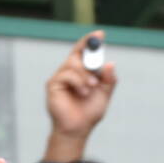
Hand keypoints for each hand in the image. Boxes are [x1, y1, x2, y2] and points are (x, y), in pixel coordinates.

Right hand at [45, 31, 116, 153]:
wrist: (78, 129)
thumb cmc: (89, 112)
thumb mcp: (104, 93)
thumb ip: (108, 79)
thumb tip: (110, 63)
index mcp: (81, 71)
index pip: (84, 51)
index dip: (90, 41)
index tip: (100, 34)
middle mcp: (69, 71)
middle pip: (77, 53)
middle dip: (89, 59)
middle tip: (97, 70)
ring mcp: (60, 77)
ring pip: (72, 64)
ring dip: (85, 75)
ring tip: (91, 88)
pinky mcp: (53, 85)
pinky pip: (65, 75)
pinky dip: (77, 82)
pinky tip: (83, 92)